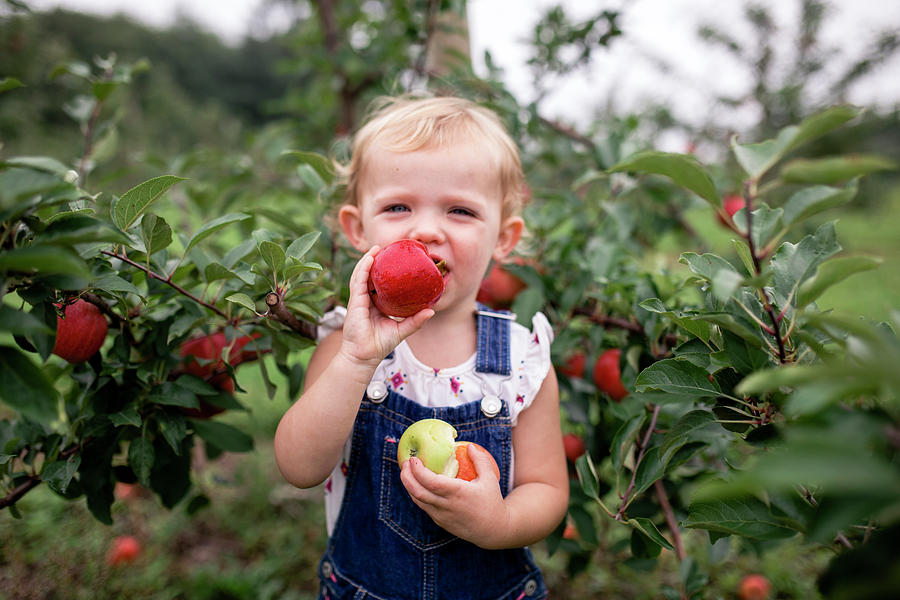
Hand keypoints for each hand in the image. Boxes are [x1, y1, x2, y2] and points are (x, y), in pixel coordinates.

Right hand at [339, 246, 433, 367]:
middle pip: (369, 275)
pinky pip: (358, 281)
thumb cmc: (380, 344)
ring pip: (361, 274)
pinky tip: (369, 259)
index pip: (378, 283)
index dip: (384, 270)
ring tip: (377, 248)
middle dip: (375, 261)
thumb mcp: (402, 329)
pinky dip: (363, 268)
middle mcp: (366, 299)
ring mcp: (358, 299)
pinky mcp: (354, 302)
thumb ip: (416, 320)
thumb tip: (432, 310)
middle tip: (387, 248)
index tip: (394, 259)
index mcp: (375, 303)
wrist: (364, 356)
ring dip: (368, 260)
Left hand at [399, 444, 510, 548]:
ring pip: (418, 500)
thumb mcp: (490, 479)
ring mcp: (441, 516)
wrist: (492, 530)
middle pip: (418, 492)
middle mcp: (447, 506)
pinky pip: (424, 506)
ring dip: (409, 486)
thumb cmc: (492, 501)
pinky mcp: (440, 522)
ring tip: (407, 472)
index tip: (413, 459)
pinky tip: (417, 484)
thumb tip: (469, 446)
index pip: (431, 482)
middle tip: (404, 464)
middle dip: (406, 477)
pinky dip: (417, 494)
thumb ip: (480, 460)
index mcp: (458, 493)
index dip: (418, 471)